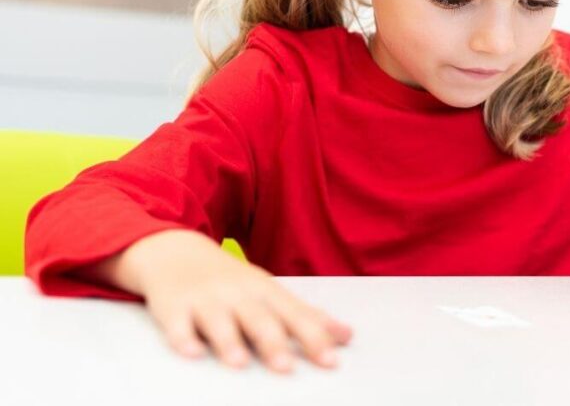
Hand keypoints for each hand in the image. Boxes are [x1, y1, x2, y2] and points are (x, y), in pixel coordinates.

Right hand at [110, 230, 351, 371]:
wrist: (176, 251)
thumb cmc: (231, 281)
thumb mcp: (270, 293)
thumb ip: (305, 316)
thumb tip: (346, 336)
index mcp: (266, 292)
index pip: (295, 316)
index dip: (314, 338)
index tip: (331, 360)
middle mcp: (238, 294)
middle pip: (259, 319)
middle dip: (274, 343)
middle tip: (287, 368)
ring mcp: (205, 299)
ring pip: (219, 321)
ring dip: (230, 342)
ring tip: (240, 363)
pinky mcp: (173, 307)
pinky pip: (177, 324)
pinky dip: (183, 338)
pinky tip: (191, 353)